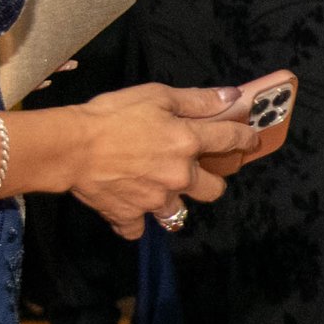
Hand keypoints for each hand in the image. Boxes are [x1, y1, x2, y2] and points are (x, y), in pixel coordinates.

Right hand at [67, 83, 258, 237]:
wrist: (72, 147)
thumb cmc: (112, 115)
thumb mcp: (156, 95)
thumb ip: (196, 100)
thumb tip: (231, 97)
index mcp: (187, 142)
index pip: (229, 140)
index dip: (245, 139)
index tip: (251, 141)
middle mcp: (179, 176)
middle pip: (213, 190)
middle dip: (209, 182)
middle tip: (193, 172)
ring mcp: (156, 201)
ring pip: (178, 213)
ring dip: (171, 203)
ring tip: (156, 189)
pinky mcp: (130, 217)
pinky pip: (139, 228)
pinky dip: (135, 221)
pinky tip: (128, 206)